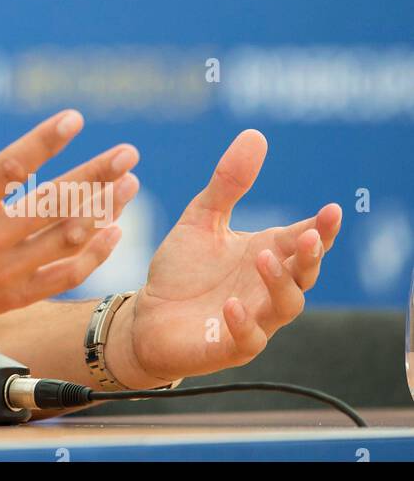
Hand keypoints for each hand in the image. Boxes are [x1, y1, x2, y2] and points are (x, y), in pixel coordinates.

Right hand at [0, 88, 139, 330]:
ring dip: (103, 209)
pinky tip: (113, 229)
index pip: (10, 168)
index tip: (74, 118)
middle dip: (96, 175)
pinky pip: (65, 276)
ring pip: (66, 238)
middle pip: (52, 204)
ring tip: (129, 183)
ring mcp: (3, 272)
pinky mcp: (13, 295)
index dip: (44, 141)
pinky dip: (94, 254)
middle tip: (127, 153)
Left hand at [109, 129, 341, 387]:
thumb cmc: (182, 269)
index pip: (303, 241)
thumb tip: (255, 134)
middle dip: (310, 256)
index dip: (321, 228)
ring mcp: (253, 320)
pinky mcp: (228, 346)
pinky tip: (232, 305)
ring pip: (283, 306)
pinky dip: (243, 323)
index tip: (332, 209)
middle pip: (304, 274)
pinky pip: (247, 340)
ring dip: (278, 283)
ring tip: (263, 257)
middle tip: (306, 235)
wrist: (146, 315)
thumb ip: (228, 183)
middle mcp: (267, 288)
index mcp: (266, 255)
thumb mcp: (201, 219)